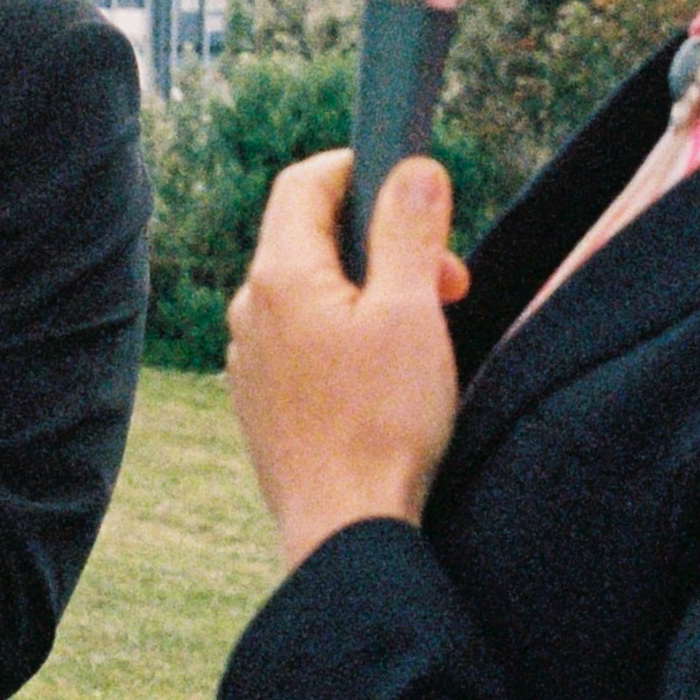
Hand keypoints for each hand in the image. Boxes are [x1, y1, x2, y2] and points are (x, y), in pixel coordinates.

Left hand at [228, 150, 464, 570]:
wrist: (345, 532)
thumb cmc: (382, 425)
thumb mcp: (412, 311)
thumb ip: (410, 231)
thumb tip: (413, 170)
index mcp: (279, 277)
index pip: (304, 182)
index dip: (360, 167)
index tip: (412, 188)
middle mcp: (251, 312)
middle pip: (313, 239)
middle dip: (385, 243)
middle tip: (448, 283)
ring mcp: (251, 361)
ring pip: (312, 294)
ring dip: (372, 294)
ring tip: (425, 336)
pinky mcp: (263, 403)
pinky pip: (304, 343)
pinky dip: (348, 337)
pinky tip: (389, 377)